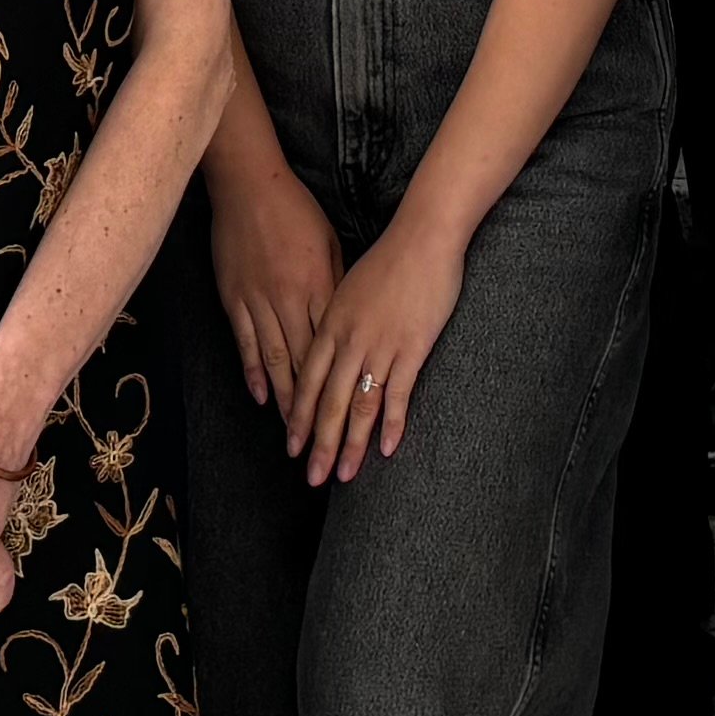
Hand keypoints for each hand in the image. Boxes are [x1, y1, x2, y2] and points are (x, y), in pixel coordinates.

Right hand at [210, 152, 345, 440]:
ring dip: (287, 403)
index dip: (344, 386)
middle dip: (317, 410)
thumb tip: (345, 321)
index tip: (354, 418)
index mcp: (321, 288)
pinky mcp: (235, 298)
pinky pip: (247, 342)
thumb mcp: (329, 245)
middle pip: (308, 366)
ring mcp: (260, 301)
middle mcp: (291, 301)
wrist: (249, 183)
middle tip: (325, 445)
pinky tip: (262, 397)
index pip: (336, 349)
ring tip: (296, 437)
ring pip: (278, 362)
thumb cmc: (296, 210)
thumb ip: (336, 286)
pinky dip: (256, 372)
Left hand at [289, 215, 466, 486]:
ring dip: (351, 444)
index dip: (298, 416)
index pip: (307, 380)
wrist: (423, 236)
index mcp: (331, 324)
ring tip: (343, 475)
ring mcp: (380, 345)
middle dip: (318, 443)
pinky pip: (398, 394)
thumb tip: (330, 350)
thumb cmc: (389, 260)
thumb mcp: (349, 288)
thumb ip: (337, 322)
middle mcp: (349, 339)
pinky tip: (388, 450)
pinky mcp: (411, 348)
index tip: (291, 446)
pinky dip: (392, 424)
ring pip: (359, 405)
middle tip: (311, 478)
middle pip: (328, 401)